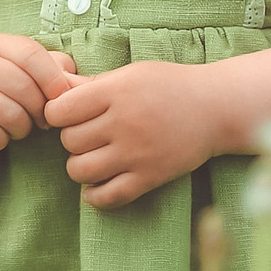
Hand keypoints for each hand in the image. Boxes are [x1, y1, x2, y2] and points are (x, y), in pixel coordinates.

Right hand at [0, 33, 80, 152]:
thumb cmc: (0, 83)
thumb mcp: (23, 66)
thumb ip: (55, 68)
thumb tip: (79, 84)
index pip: (31, 54)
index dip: (53, 79)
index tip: (61, 98)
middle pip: (23, 88)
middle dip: (40, 110)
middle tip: (41, 119)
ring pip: (10, 116)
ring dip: (23, 128)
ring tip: (18, 125)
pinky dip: (2, 141)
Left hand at [42, 60, 218, 208]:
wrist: (215, 108)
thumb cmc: (169, 86)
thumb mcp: (131, 73)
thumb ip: (92, 83)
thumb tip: (55, 84)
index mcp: (117, 92)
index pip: (59, 110)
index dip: (57, 113)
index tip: (68, 114)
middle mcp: (124, 122)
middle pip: (69, 141)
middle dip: (72, 139)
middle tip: (87, 135)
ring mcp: (138, 153)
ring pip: (80, 170)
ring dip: (80, 166)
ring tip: (93, 158)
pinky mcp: (151, 177)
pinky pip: (108, 196)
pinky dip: (95, 196)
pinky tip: (98, 185)